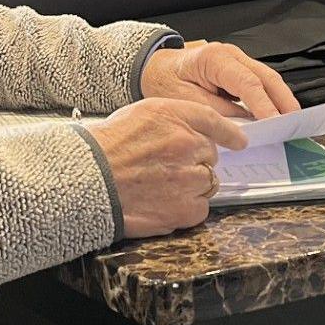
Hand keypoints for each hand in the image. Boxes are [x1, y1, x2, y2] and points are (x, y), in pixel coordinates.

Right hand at [90, 98, 246, 237]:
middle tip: (167, 169)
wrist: (86, 181)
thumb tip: (197, 133)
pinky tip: (164, 203)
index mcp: (172, 116)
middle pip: (210, 155)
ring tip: (161, 186)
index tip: (238, 141)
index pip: (212, 119)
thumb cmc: (104, 150)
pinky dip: (187, 208)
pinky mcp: (184, 208)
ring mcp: (187, 177)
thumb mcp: (137, 116)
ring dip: (191, 185)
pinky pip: (201, 207)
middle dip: (195, 162)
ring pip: (207, 181)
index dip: (228, 132)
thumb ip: (171, 121)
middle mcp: (185, 143)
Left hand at [140, 41, 299, 118]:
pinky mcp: (239, 70)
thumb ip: (215, 112)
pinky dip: (270, 98)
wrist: (156, 67)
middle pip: (266, 76)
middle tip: (295, 122)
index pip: (248, 83)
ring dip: (280, 99)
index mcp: (214, 59)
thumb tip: (244, 124)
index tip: (276, 123)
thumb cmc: (166, 80)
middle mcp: (230, 55)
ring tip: (290, 121)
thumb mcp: (185, 101)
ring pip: (267, 78)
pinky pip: (260, 83)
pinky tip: (276, 114)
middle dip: (283, 99)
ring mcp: (237, 60)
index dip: (264, 104)